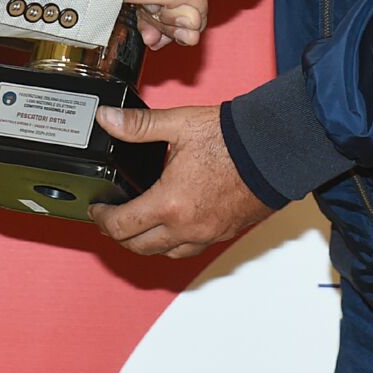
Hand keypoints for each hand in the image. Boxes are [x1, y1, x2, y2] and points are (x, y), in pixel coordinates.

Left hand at [90, 104, 271, 257]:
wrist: (275, 150)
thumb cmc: (233, 139)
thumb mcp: (179, 125)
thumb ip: (138, 125)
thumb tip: (107, 119)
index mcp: (169, 203)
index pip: (122, 226)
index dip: (102, 219)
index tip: (97, 209)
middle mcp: (186, 227)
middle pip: (139, 247)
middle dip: (119, 235)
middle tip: (111, 218)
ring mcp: (206, 235)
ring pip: (165, 253)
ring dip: (146, 243)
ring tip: (138, 224)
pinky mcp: (223, 234)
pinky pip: (190, 250)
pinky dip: (173, 243)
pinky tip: (173, 226)